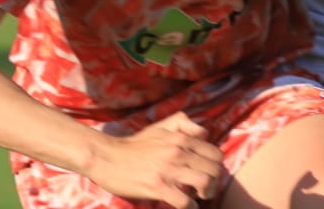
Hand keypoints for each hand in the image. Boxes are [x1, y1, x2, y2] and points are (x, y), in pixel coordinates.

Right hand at [88, 113, 224, 207]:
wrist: (107, 157)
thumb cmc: (135, 144)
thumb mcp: (161, 126)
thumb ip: (184, 123)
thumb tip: (204, 133)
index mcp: (181, 138)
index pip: (215, 153)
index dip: (216, 167)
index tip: (209, 174)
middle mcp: (178, 152)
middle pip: (214, 169)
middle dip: (214, 182)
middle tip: (206, 189)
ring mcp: (168, 170)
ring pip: (205, 183)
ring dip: (206, 193)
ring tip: (199, 197)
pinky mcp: (157, 187)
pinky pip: (184, 201)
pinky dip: (190, 207)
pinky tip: (186, 206)